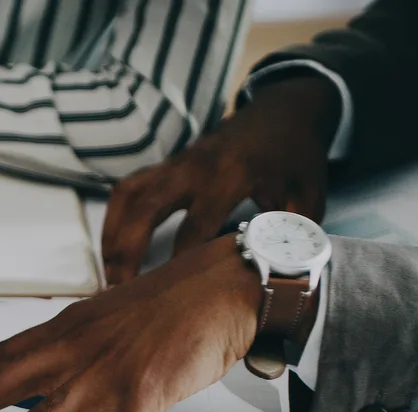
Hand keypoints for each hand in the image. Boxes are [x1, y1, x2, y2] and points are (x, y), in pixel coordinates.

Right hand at [101, 77, 341, 285]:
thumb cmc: (296, 155)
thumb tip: (283, 274)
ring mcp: (176, 163)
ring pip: (128, 197)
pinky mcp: (167, 164)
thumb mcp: (308, 194)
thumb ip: (293, 233)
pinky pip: (129, 189)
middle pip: (146, 209)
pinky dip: (115, 217)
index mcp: (230, 176)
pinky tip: (112, 245)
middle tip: (120, 290)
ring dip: (112, 235)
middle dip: (128, 251)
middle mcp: (194, 168)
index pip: (196, 226)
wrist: (283, 110)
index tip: (170, 294)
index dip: (180, 262)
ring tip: (109, 273)